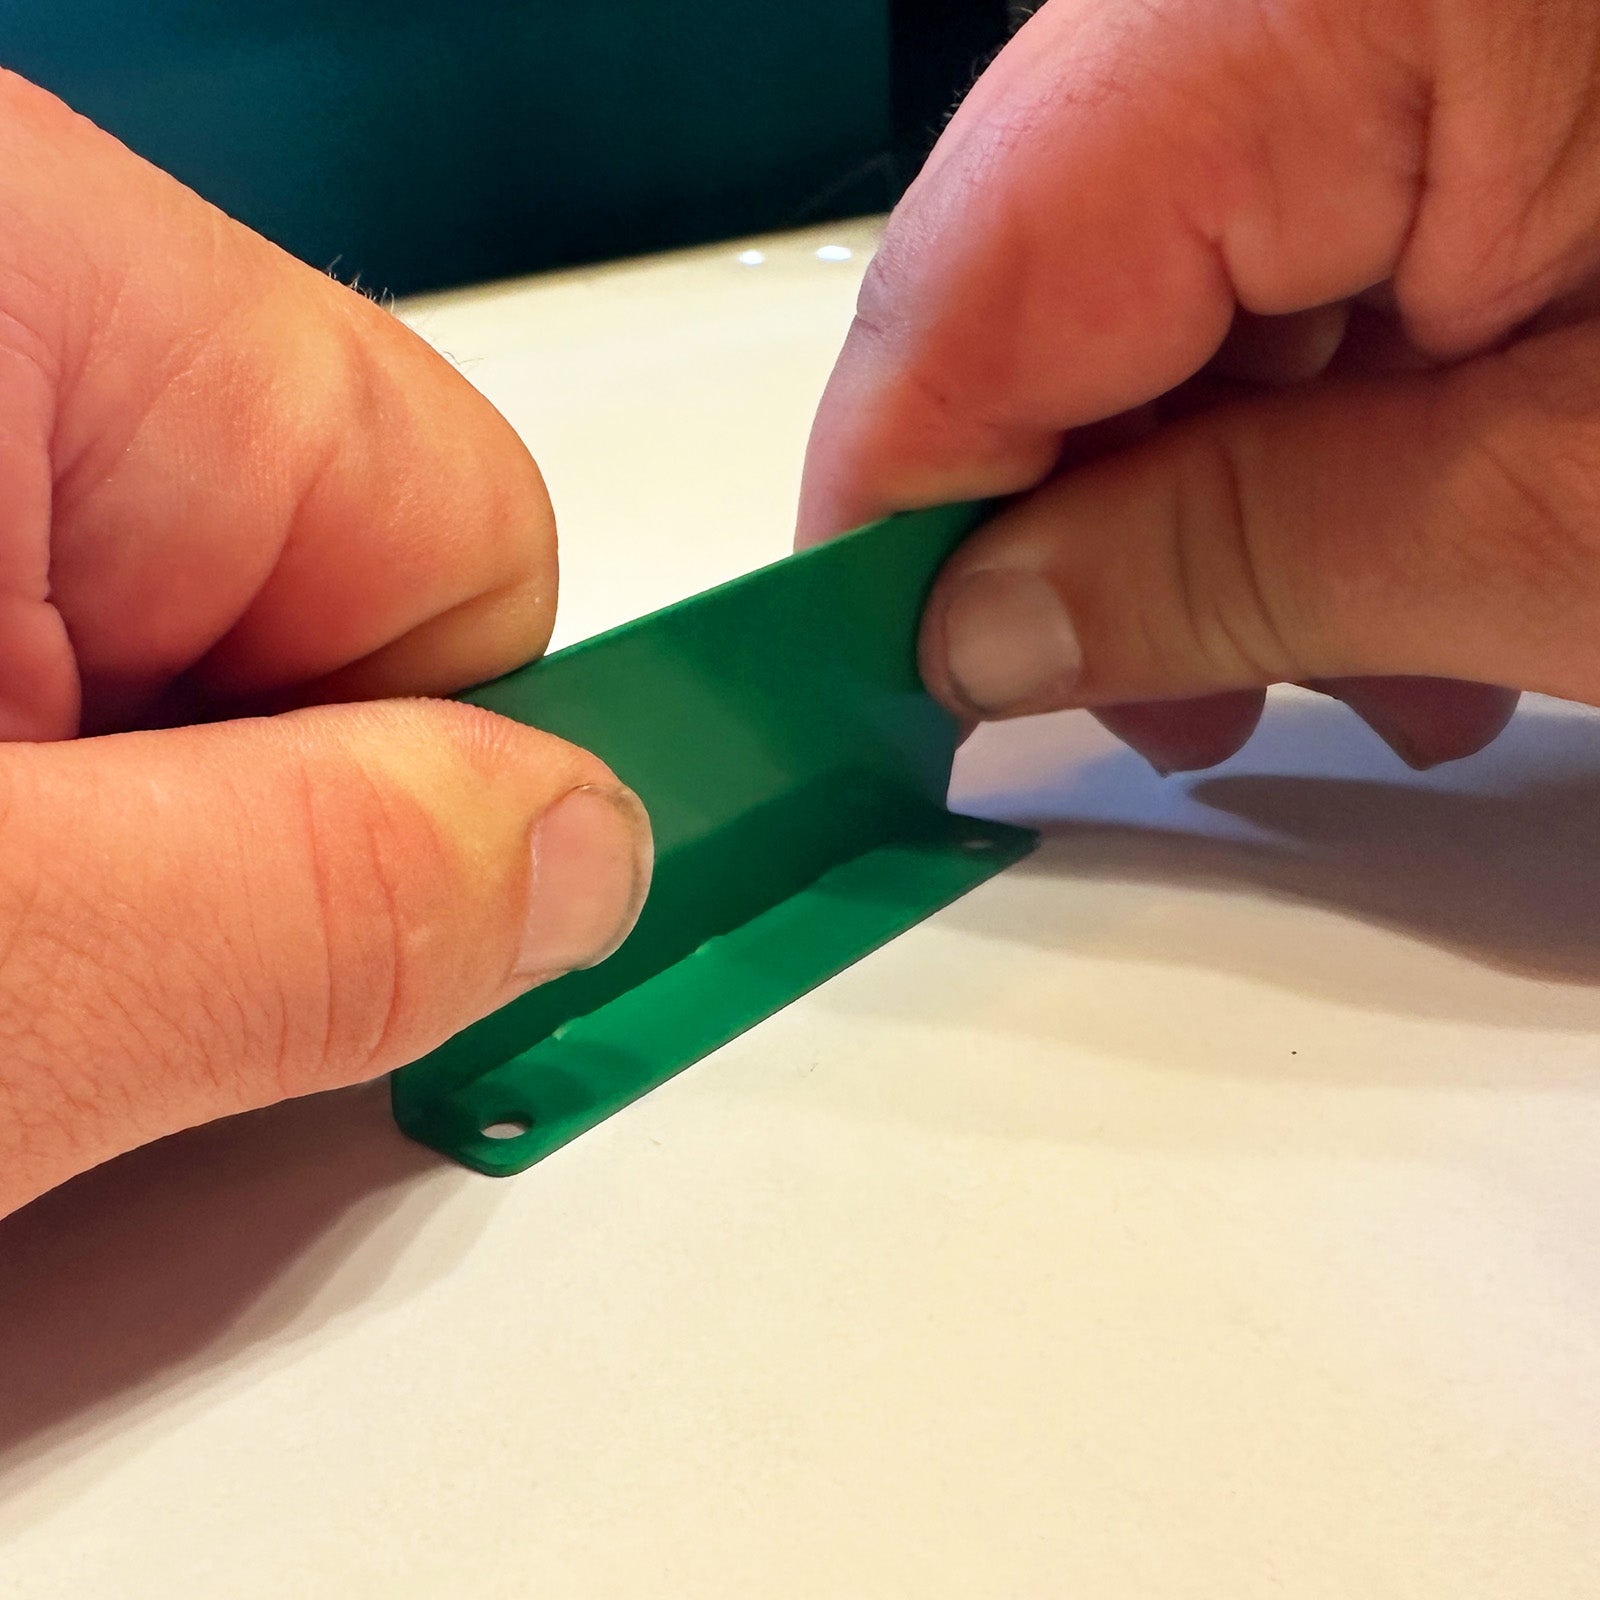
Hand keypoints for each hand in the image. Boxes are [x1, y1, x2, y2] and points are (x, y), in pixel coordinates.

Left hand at [0, 73, 649, 1216]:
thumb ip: (316, 901)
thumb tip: (579, 856)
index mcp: (12, 266)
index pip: (463, 526)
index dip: (455, 771)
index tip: (421, 939)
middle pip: (310, 582)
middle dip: (248, 823)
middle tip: (73, 988)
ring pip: (149, 635)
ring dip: (91, 837)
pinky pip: (24, 638)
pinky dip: (6, 802)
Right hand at [801, 0, 1599, 772]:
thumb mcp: (1570, 519)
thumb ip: (1243, 562)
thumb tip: (978, 635)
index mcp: (1345, 4)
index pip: (992, 266)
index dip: (900, 501)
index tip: (878, 675)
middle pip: (1058, 273)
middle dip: (1077, 529)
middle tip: (1118, 703)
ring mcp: (1382, 16)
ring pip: (1170, 281)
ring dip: (1215, 506)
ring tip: (1337, 666)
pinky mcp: (1446, 62)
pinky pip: (1288, 252)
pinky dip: (1318, 430)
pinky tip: (1405, 559)